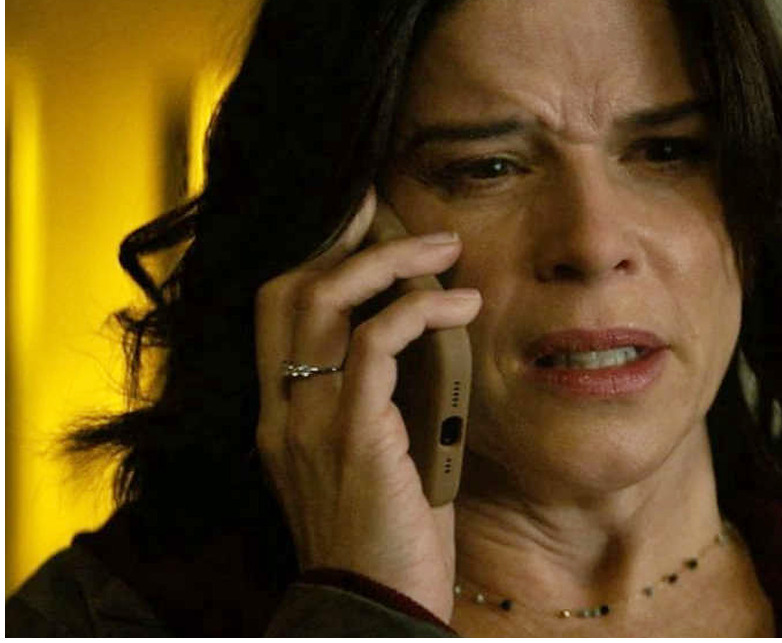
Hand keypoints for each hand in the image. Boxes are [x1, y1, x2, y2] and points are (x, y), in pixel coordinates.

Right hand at [254, 187, 478, 620]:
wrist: (374, 609)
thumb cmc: (387, 540)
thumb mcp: (375, 461)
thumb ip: (383, 404)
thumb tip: (430, 347)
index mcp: (282, 416)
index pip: (276, 311)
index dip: (319, 259)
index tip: (369, 227)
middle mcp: (282, 411)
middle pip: (288, 288)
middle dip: (349, 241)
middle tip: (409, 222)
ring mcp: (309, 421)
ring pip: (326, 299)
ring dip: (393, 261)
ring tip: (446, 250)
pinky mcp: (353, 436)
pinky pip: (376, 343)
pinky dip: (420, 309)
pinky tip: (462, 306)